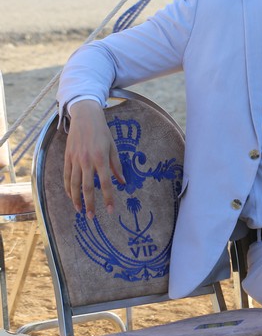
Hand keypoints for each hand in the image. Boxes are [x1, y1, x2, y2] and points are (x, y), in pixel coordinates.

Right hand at [63, 100, 124, 216]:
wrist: (85, 117)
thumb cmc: (102, 132)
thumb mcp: (113, 147)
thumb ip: (117, 166)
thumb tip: (123, 182)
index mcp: (101, 159)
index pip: (106, 183)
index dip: (108, 198)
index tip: (110, 210)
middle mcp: (87, 161)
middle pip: (87, 188)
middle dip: (90, 204)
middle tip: (91, 217)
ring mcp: (75, 160)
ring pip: (74, 184)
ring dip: (76, 199)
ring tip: (80, 210)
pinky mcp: (67, 158)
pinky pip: (66, 176)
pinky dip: (68, 188)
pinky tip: (71, 196)